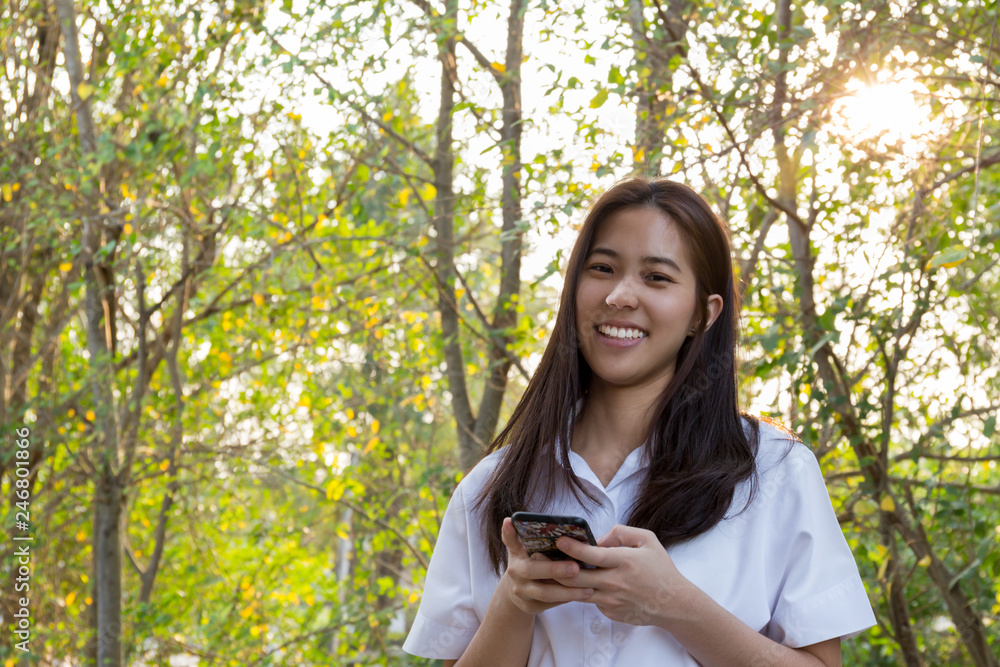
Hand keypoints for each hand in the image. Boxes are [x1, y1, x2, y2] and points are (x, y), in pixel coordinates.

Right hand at [498, 517, 594, 615]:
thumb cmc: (529, 563)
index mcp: (516, 554)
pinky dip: (567, 599)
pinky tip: (583, 594)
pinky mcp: (530, 606)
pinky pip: (551, 604)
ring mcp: (522, 592)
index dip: (509, 532)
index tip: (510, 521)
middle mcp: (515, 573)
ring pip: (544, 593)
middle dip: (554, 569)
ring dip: (567, 591)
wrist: (517, 592)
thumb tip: (523, 522)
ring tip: (588, 587)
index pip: (511, 541)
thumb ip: (525, 537)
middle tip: (575, 567)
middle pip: (532, 570)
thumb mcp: (523, 549)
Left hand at [553, 524, 693, 626]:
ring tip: (550, 570)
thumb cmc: (661, 569)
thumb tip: (597, 538)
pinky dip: (581, 591)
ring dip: (563, 582)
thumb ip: (621, 532)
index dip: (573, 547)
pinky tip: (574, 583)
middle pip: (577, 577)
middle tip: (542, 558)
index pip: (592, 555)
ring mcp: (612, 600)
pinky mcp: (610, 612)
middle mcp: (616, 582)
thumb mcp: (648, 540)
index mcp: (625, 561)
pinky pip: (590, 600)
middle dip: (556, 568)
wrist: (674, 604)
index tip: (559, 540)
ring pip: (578, 592)